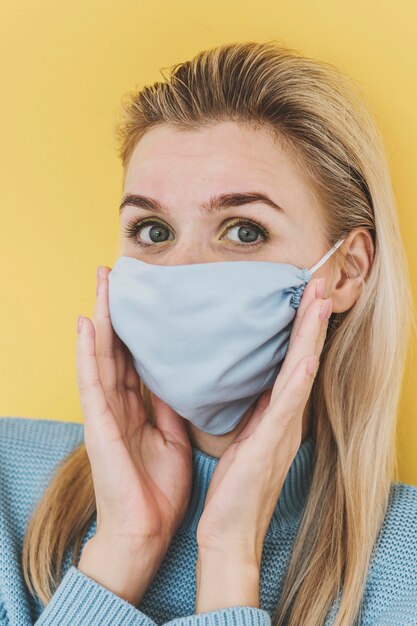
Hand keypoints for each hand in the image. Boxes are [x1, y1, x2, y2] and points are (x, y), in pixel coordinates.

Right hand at [76, 265, 192, 554]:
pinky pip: (91, 383)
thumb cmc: (157, 488)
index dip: (135, 324)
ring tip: (100, 283)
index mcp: (135, 406)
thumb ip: (169, 406)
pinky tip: (85, 325)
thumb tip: (178, 377)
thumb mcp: (172, 437)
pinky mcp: (98, 426)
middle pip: (114, 347)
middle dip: (114, 310)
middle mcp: (116, 403)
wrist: (146, 531)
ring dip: (98, 318)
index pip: (132, 355)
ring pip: (99, 355)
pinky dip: (86, 353)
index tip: (142, 294)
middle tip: (115, 273)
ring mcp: (103, 413)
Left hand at [195, 276, 330, 564]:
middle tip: (318, 282)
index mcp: (277, 414)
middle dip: (311, 320)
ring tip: (320, 303)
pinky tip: (307, 357)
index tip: (303, 293)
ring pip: (301, 373)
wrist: (230, 532)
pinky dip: (299, 380)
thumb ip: (250, 407)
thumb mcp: (242, 437)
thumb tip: (244, 378)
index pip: (292, 360)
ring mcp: (283, 431)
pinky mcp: (271, 446)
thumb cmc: (235, 486)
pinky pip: (287, 407)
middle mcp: (287, 418)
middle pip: (303, 358)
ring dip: (311, 337)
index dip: (300, 326)